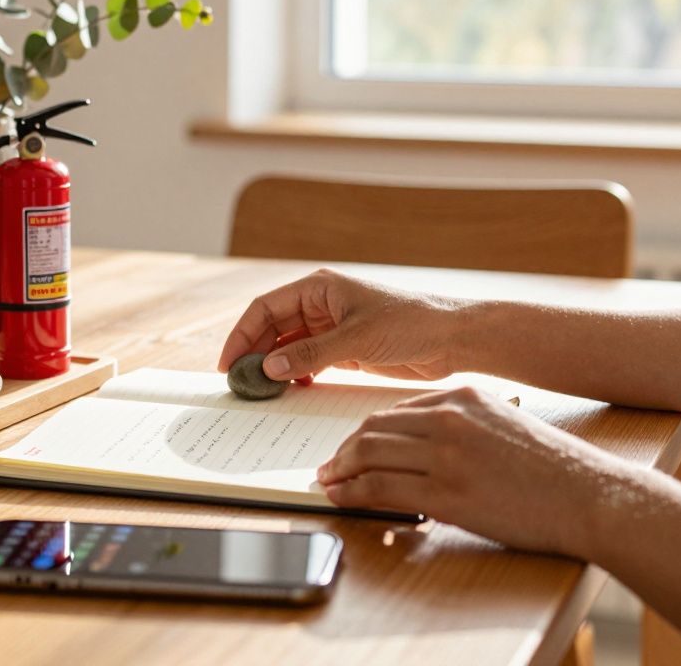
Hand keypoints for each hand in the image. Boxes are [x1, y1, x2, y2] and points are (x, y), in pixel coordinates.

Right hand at [218, 269, 464, 381]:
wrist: (451, 339)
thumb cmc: (410, 323)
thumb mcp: (356, 339)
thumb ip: (311, 354)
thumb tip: (270, 368)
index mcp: (319, 288)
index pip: (265, 308)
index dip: (242, 334)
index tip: (229, 363)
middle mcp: (321, 305)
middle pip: (272, 328)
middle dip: (255, 354)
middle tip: (241, 384)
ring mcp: (332, 328)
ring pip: (289, 348)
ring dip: (275, 368)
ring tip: (261, 392)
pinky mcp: (345, 350)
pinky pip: (309, 362)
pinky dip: (297, 376)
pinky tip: (293, 391)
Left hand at [316, 386, 633, 558]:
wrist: (590, 496)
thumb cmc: (553, 470)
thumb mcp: (504, 426)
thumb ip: (463, 427)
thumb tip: (422, 446)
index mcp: (465, 396)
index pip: (397, 410)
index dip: (366, 432)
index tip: (352, 447)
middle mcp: (450, 418)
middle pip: (374, 427)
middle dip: (345, 449)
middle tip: (330, 466)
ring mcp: (446, 454)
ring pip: (369, 453)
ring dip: (341, 469)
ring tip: (329, 482)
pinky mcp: (446, 491)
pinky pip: (380, 487)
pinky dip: (352, 493)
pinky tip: (342, 499)